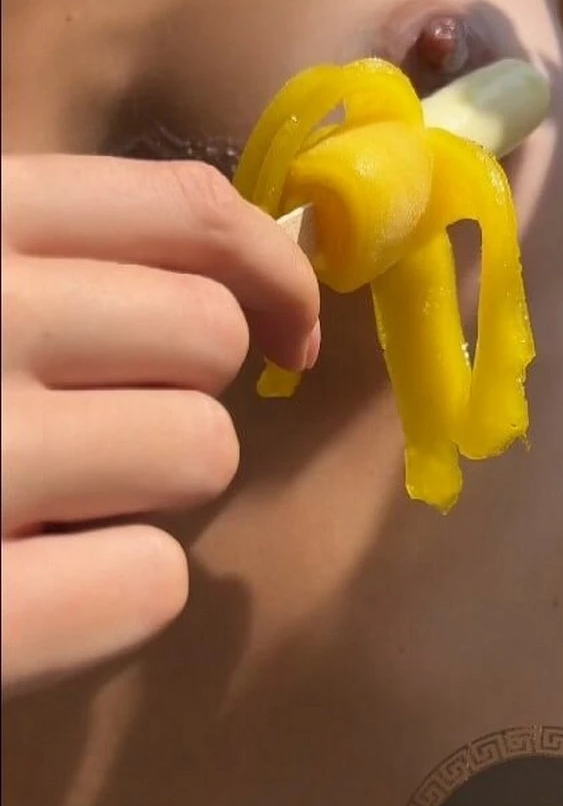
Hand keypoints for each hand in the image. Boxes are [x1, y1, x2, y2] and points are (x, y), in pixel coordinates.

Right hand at [1, 154, 319, 692]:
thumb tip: (235, 278)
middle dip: (175, 392)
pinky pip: (149, 582)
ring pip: (197, 452)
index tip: (285, 326)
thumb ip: (41, 260)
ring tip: (47, 505)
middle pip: (208, 340)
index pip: (183, 210)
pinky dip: (111, 594)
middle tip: (101, 430)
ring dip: (144, 490)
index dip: (269, 268)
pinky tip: (35, 590)